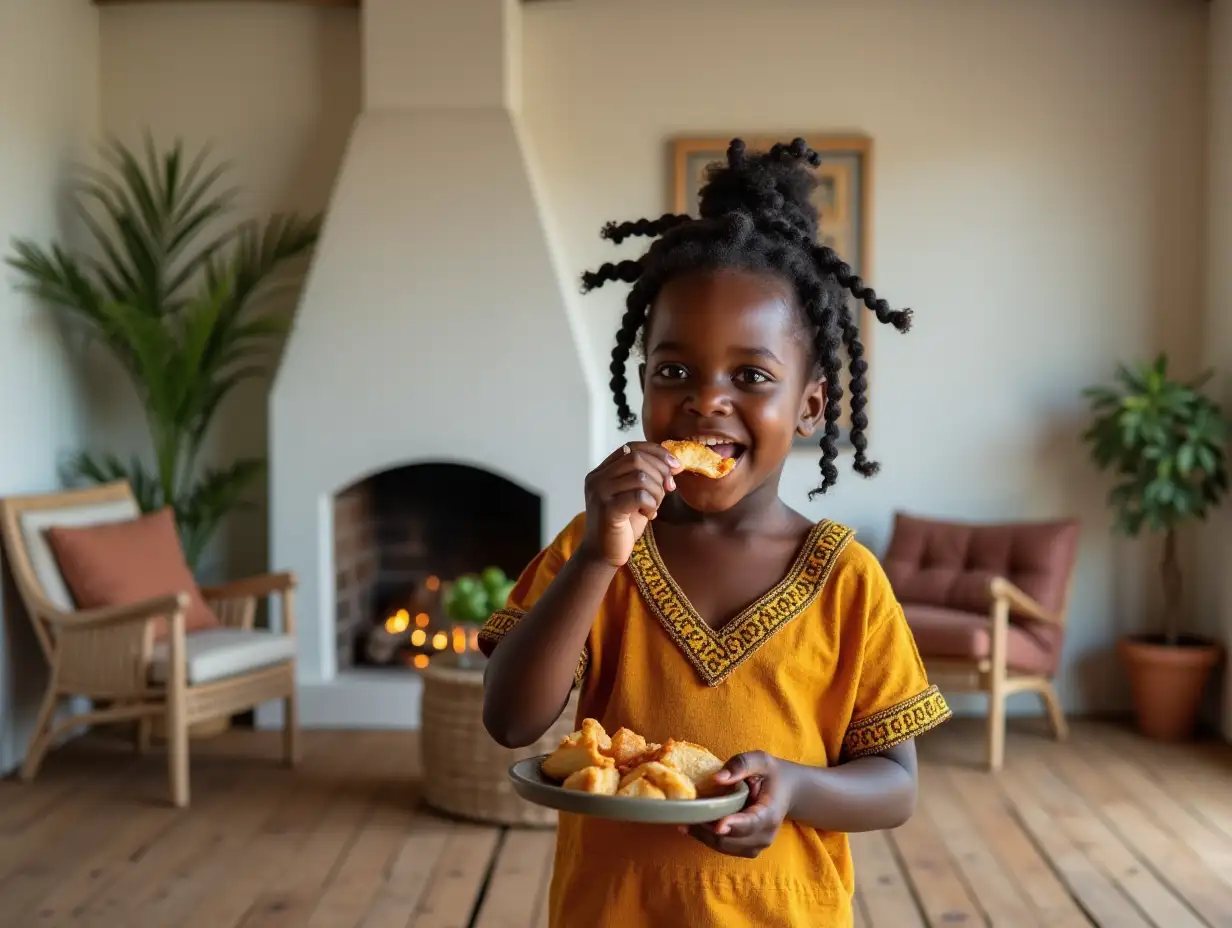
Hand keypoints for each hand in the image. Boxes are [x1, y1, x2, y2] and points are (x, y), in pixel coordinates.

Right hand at [580, 442, 680, 566]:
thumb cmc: (622, 526)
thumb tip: (672, 464)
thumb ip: (646, 478)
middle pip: (636, 458)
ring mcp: (599, 493)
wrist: (603, 555)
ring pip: (640, 476)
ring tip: (654, 506)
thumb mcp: (635, 495)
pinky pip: (639, 495)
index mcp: (602, 471)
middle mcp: (597, 478)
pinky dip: (651, 504)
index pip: (631, 447)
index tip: (675, 466)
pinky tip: (649, 515)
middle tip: (668, 489)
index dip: (657, 452)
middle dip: (660, 472)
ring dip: (656, 491)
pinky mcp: (607, 509)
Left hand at [681, 752, 794, 858]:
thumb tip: (717, 778)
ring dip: (703, 834)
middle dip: (707, 829)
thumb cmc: (770, 774)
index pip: (752, 824)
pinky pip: (722, 847)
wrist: (785, 790)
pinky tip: (693, 824)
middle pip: (731, 839)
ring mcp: (756, 846)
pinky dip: (706, 837)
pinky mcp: (746, 849)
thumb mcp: (760, 760)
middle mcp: (765, 835)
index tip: (718, 825)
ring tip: (684, 819)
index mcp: (770, 813)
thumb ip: (740, 765)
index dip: (734, 825)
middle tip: (683, 815)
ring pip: (723, 846)